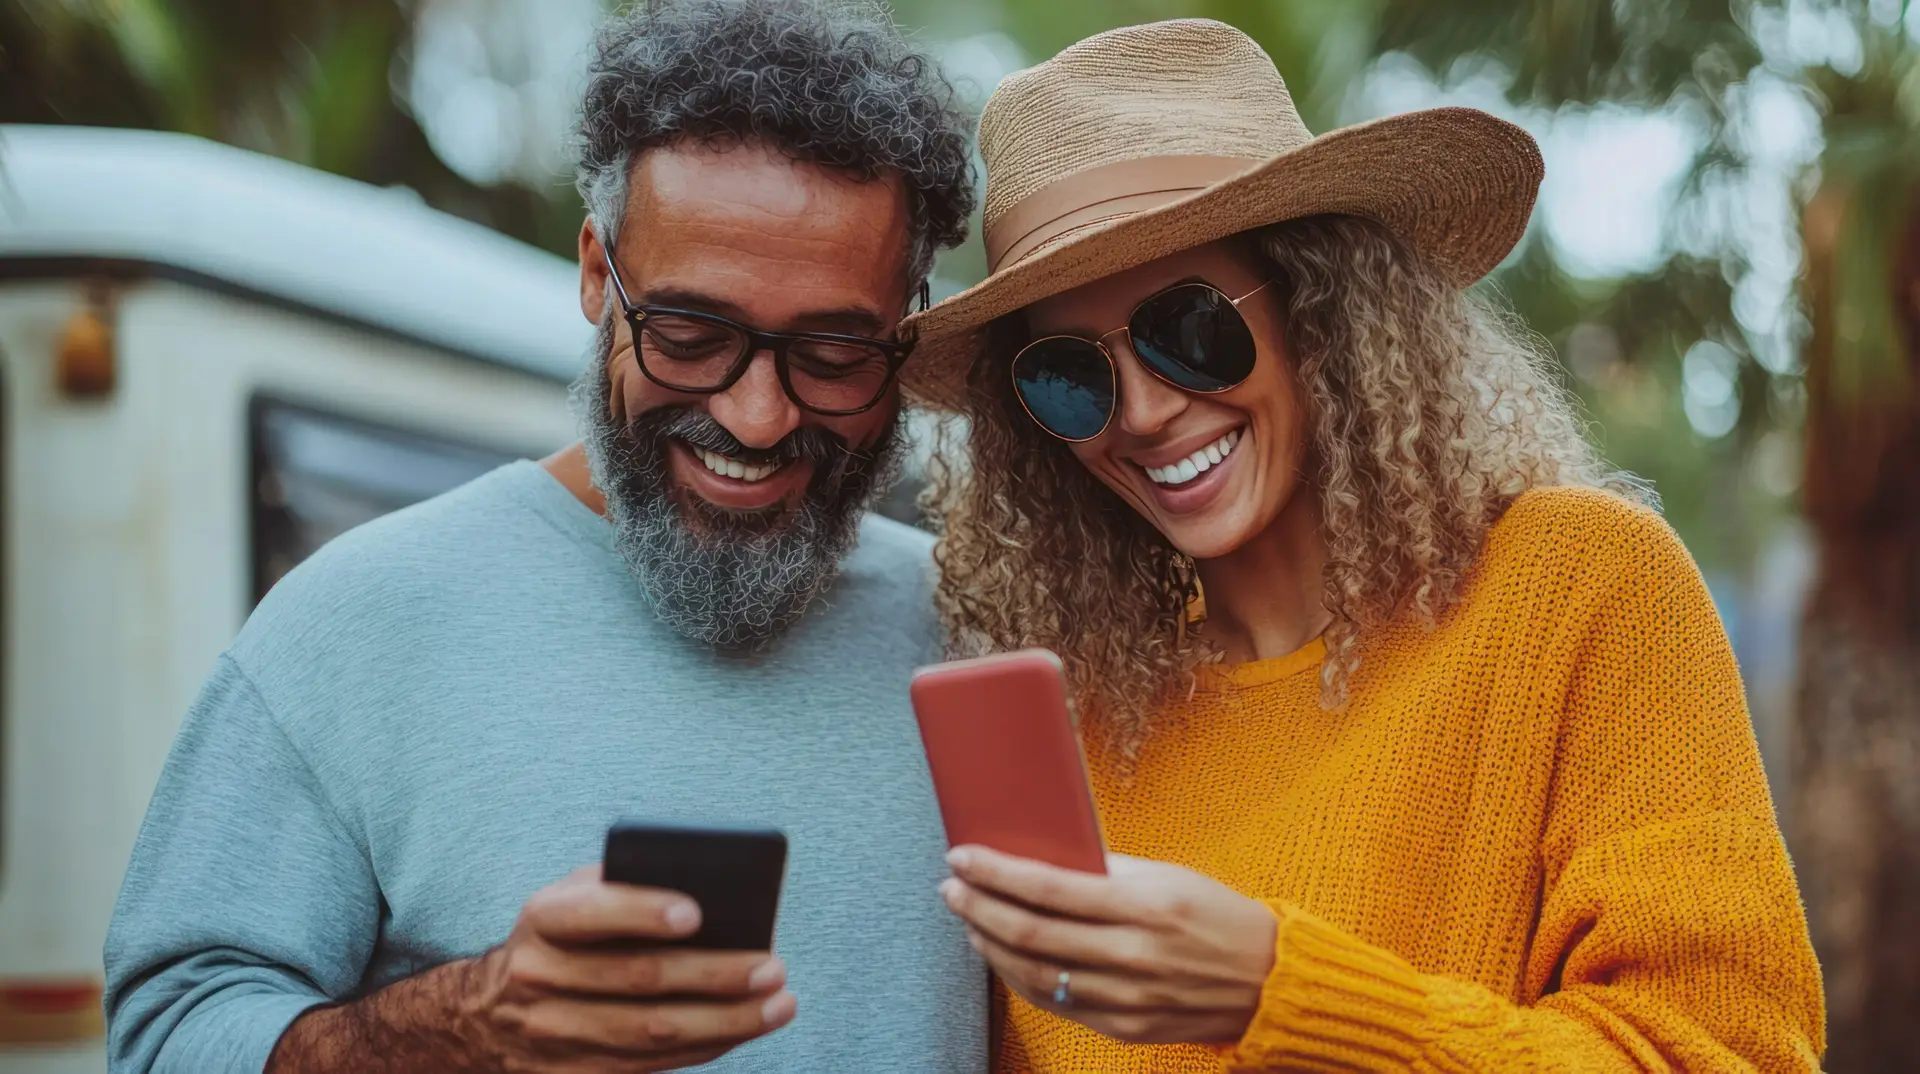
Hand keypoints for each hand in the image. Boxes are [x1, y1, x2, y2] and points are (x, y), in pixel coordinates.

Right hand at [461, 864, 794, 1070]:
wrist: (488, 1013)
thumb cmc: (563, 937)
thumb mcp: (573, 897)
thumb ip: (625, 885)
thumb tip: (711, 893)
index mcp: (542, 919)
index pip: (590, 912)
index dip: (641, 911)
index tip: (696, 912)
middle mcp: (540, 976)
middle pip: (637, 979)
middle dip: (714, 974)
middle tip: (772, 966)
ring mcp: (553, 1032)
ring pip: (651, 1032)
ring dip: (725, 1020)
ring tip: (779, 1003)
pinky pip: (651, 1064)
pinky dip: (706, 1046)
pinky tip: (745, 1027)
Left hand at [940, 846, 1275, 1046]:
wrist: (1268, 981)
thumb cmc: (1216, 916)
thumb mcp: (1167, 876)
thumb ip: (1107, 869)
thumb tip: (1046, 855)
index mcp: (1144, 907)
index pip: (1048, 888)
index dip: (996, 872)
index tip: (963, 857)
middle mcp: (1132, 955)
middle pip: (1031, 934)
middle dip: (979, 908)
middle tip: (952, 888)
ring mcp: (1127, 998)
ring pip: (1035, 975)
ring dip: (991, 944)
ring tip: (970, 920)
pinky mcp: (1124, 1027)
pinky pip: (1057, 1004)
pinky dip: (1020, 979)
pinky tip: (1003, 955)